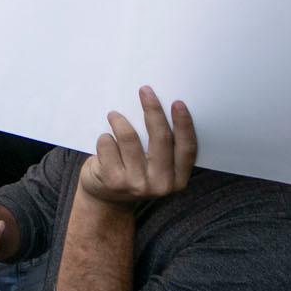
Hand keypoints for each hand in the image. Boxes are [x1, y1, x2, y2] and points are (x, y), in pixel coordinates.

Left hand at [78, 87, 196, 208]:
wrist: (105, 198)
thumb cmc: (133, 171)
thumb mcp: (155, 166)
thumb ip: (162, 146)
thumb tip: (158, 105)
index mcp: (178, 179)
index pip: (186, 149)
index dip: (184, 124)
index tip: (178, 102)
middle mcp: (160, 185)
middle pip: (160, 139)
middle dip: (153, 110)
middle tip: (145, 91)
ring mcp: (136, 184)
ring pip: (129, 138)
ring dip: (119, 120)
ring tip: (114, 115)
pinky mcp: (113, 180)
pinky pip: (108, 144)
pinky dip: (104, 137)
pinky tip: (105, 140)